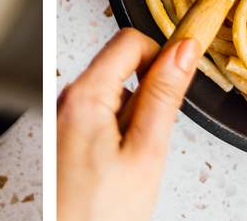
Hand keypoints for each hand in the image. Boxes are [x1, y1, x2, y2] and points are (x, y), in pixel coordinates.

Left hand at [57, 28, 202, 220]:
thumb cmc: (97, 213)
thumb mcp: (146, 152)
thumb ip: (164, 95)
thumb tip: (183, 51)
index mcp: (84, 95)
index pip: (130, 42)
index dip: (162, 55)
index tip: (181, 76)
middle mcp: (67, 101)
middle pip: (121, 67)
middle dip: (148, 94)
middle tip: (153, 137)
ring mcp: (64, 120)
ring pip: (113, 96)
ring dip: (134, 118)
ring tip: (133, 159)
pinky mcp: (66, 138)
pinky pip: (100, 119)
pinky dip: (118, 134)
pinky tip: (119, 166)